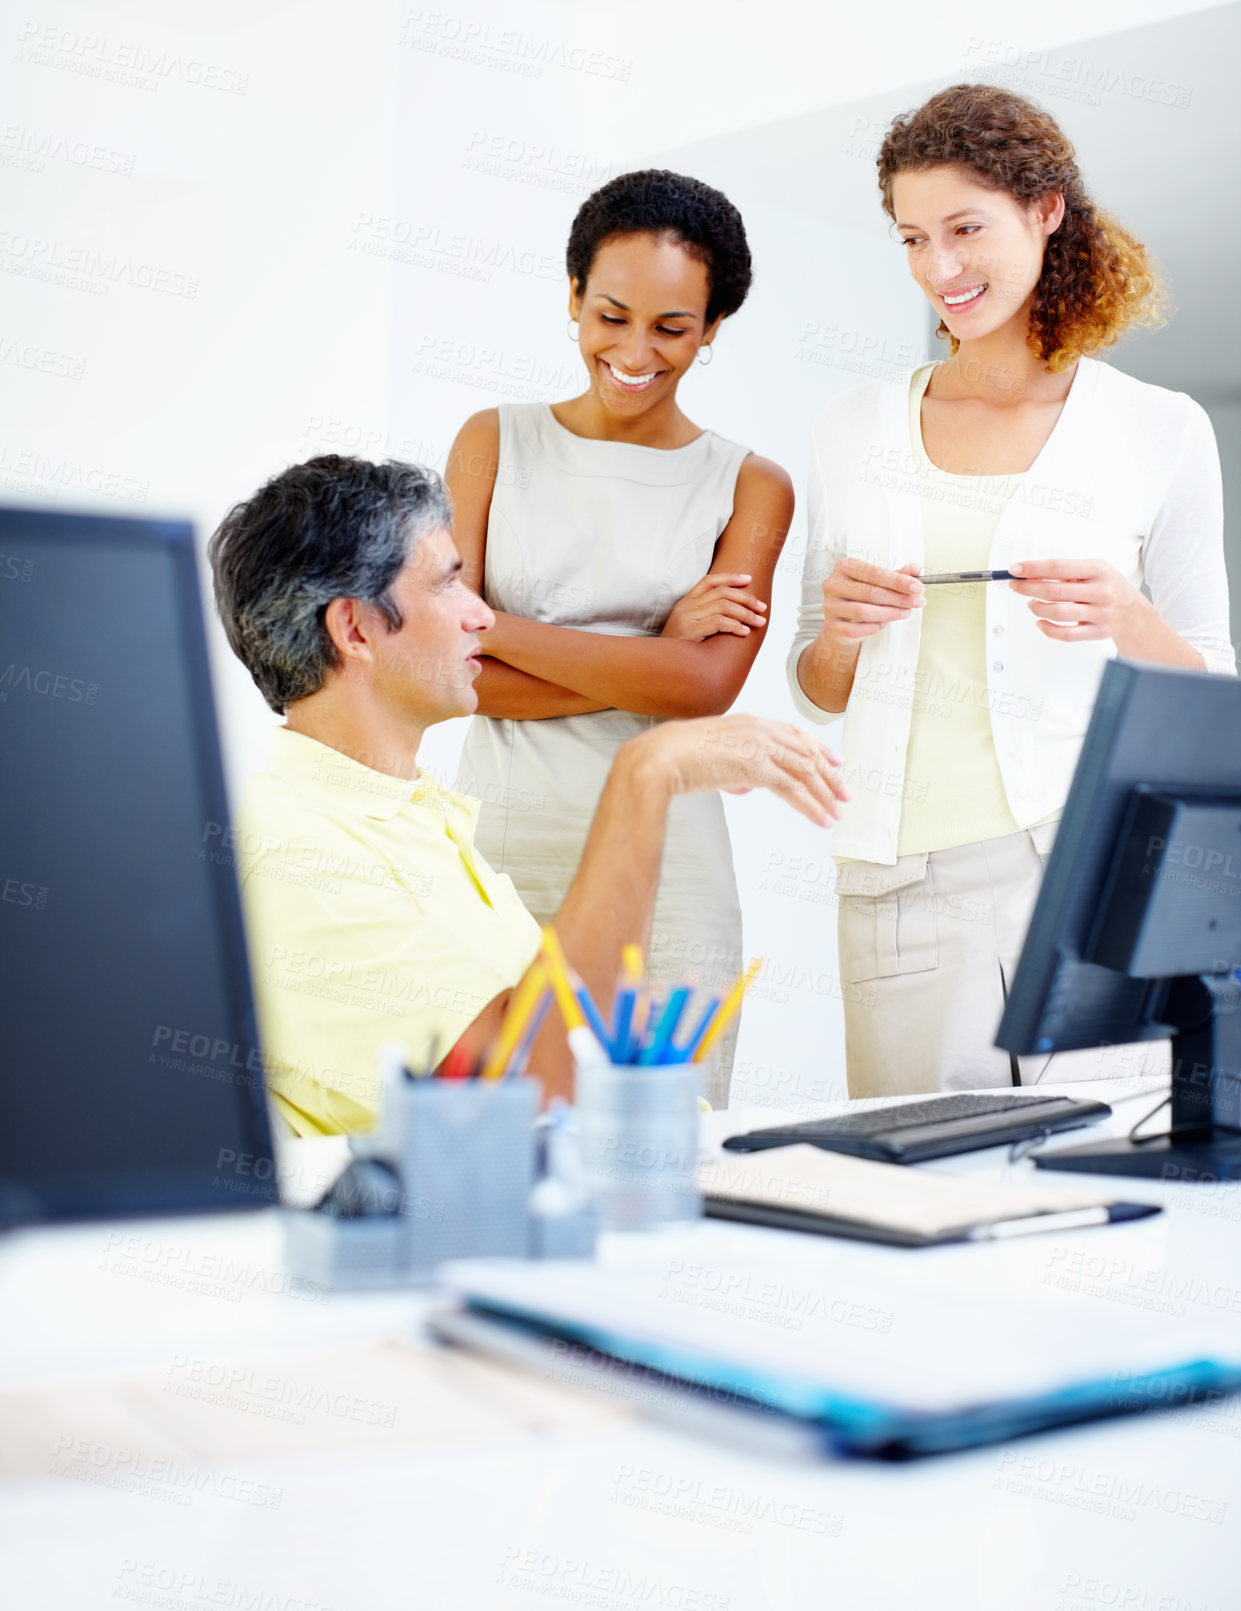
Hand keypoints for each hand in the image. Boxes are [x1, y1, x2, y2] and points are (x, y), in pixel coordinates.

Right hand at [630, 715, 847, 827]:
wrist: (660, 756)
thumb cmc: (676, 758)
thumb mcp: (711, 758)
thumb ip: (733, 770)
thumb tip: (746, 787)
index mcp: (748, 723)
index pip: (793, 733)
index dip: (818, 748)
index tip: (835, 761)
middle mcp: (758, 730)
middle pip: (806, 752)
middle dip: (828, 776)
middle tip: (844, 794)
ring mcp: (758, 747)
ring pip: (805, 771)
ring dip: (825, 794)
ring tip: (837, 813)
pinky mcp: (755, 768)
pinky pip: (793, 789)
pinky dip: (811, 806)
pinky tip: (821, 819)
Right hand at [662, 573, 766, 640]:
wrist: (660, 665)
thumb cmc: (679, 649)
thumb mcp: (689, 627)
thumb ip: (705, 616)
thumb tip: (734, 613)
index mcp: (686, 602)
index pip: (710, 581)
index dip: (731, 578)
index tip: (749, 579)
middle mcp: (686, 606)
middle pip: (722, 592)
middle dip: (746, 598)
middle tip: (762, 608)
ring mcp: (687, 617)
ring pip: (724, 606)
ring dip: (746, 614)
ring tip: (759, 622)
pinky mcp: (690, 631)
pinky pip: (719, 622)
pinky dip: (735, 626)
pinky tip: (744, 632)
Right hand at [819, 557, 923, 646]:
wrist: (841, 619)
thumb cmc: (860, 595)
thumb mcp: (878, 581)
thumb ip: (897, 575)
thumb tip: (917, 569)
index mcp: (844, 567)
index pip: (874, 573)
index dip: (898, 581)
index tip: (917, 587)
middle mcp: (833, 584)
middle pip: (870, 592)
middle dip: (898, 598)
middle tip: (917, 601)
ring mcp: (830, 606)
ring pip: (863, 612)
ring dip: (889, 613)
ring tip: (905, 612)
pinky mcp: (832, 626)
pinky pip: (856, 629)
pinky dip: (874, 626)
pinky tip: (886, 623)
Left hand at [1009, 559, 1146, 643]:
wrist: (1135, 614)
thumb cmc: (1110, 589)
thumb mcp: (1094, 571)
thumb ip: (1066, 572)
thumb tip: (1030, 574)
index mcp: (1098, 570)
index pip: (1058, 567)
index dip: (1032, 568)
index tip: (1015, 569)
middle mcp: (1100, 591)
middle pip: (1054, 591)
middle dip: (1028, 588)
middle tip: (1016, 586)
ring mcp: (1100, 613)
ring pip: (1057, 613)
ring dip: (1037, 608)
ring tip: (1031, 604)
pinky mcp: (1097, 632)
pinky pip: (1065, 634)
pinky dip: (1047, 629)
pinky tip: (1041, 622)